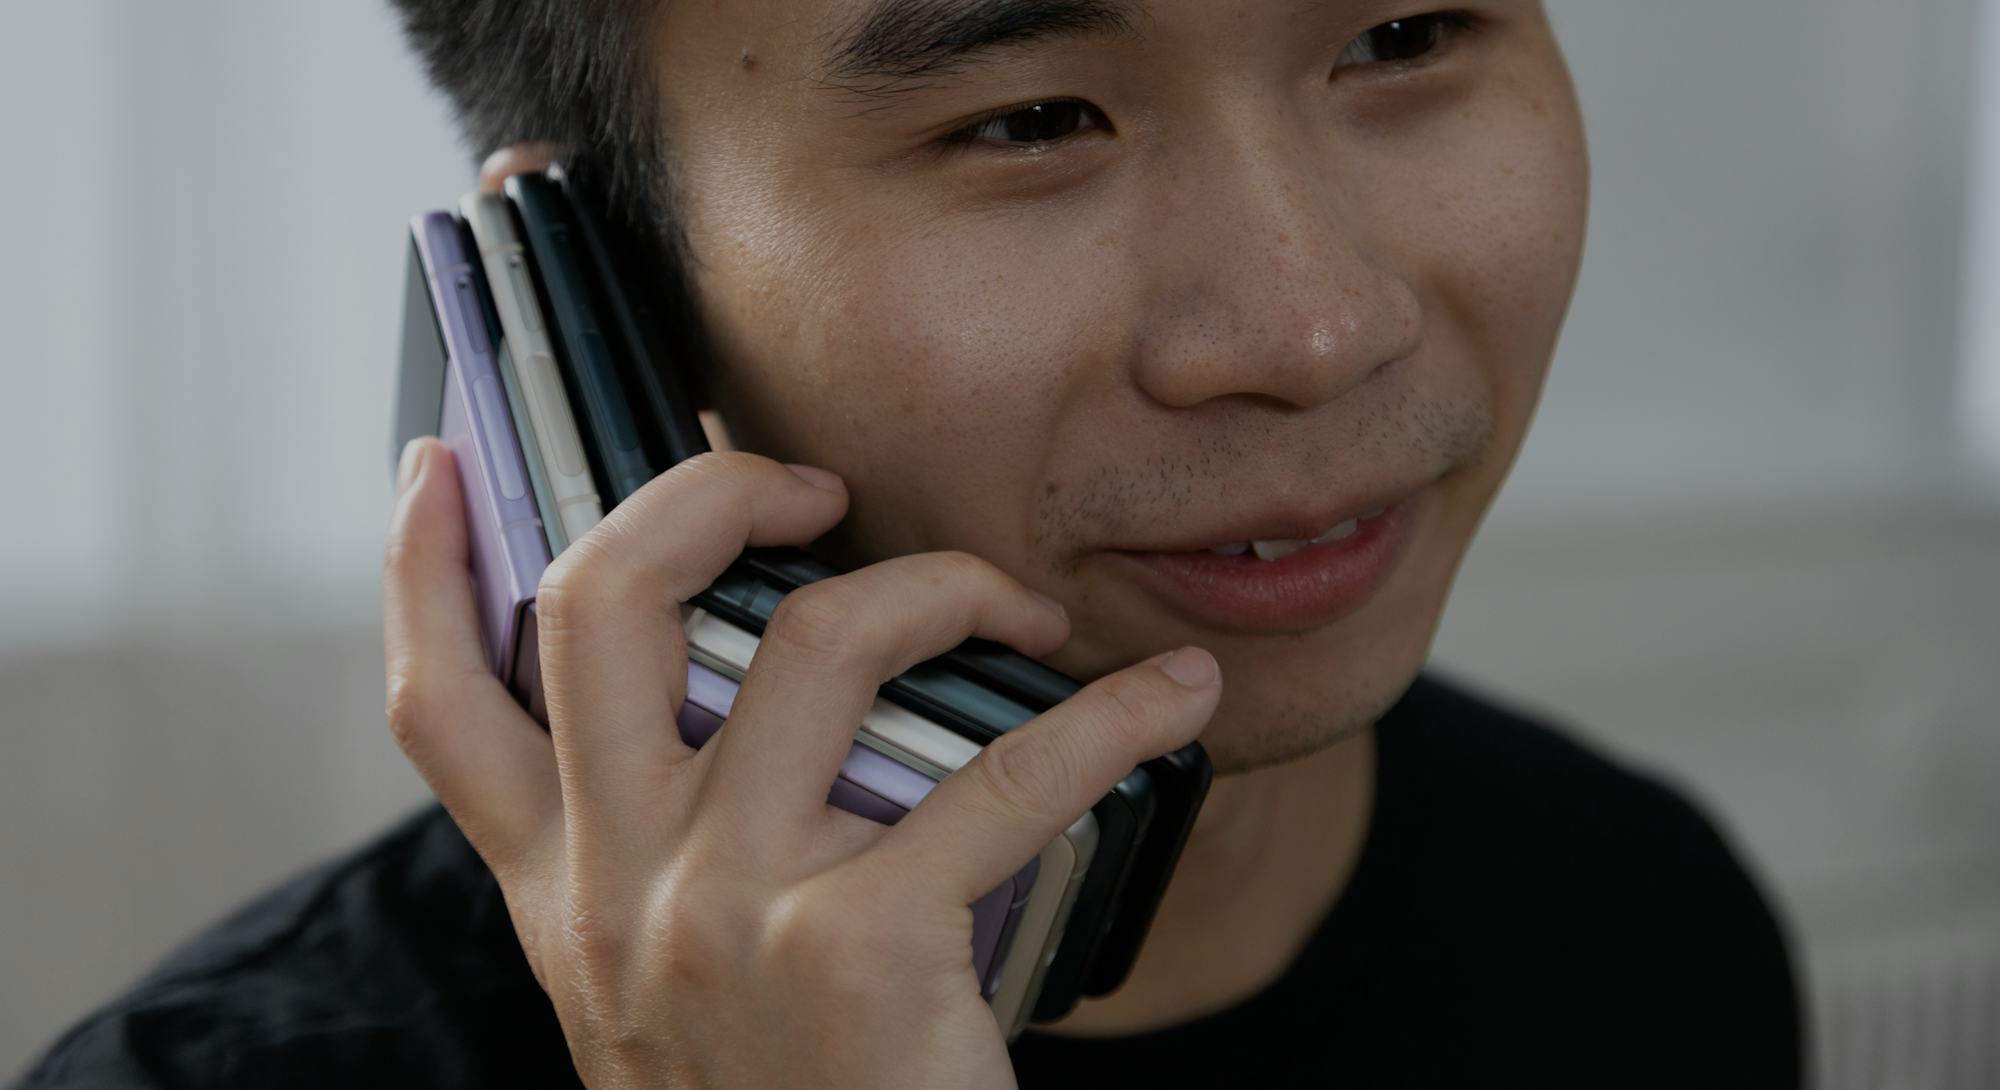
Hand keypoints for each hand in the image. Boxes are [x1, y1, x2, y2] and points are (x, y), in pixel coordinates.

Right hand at [382, 441, 1220, 1088]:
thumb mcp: (657, 991)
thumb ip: (655, 860)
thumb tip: (732, 701)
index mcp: (563, 893)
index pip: (436, 706)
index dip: (417, 568)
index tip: (434, 468)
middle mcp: (622, 885)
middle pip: (602, 607)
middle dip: (706, 496)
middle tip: (807, 491)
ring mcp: (733, 907)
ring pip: (824, 641)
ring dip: (947, 585)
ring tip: (1020, 607)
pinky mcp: (863, 945)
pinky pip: (1009, 771)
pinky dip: (1113, 717)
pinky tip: (1170, 698)